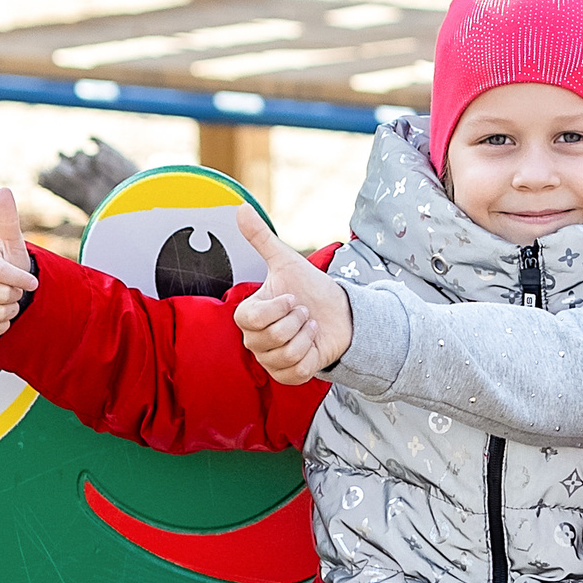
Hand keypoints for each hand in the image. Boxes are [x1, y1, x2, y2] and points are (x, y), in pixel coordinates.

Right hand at [0, 187, 37, 342]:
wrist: (1, 295)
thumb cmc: (9, 269)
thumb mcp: (12, 246)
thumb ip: (8, 221)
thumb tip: (3, 190)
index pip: (1, 272)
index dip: (21, 279)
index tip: (32, 283)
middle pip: (3, 295)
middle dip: (17, 294)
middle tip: (14, 290)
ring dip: (12, 309)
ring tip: (7, 300)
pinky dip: (4, 325)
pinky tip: (0, 315)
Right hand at [233, 207, 351, 382]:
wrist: (341, 313)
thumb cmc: (311, 289)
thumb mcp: (287, 262)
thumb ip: (261, 238)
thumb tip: (240, 207)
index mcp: (249, 315)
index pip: (249, 319)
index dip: (277, 309)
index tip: (293, 298)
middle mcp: (255, 340)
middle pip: (269, 338)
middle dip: (297, 321)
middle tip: (305, 313)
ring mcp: (270, 359)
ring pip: (285, 355)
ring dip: (306, 337)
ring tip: (311, 327)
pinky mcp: (289, 375)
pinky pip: (295, 373)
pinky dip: (310, 357)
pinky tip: (314, 345)